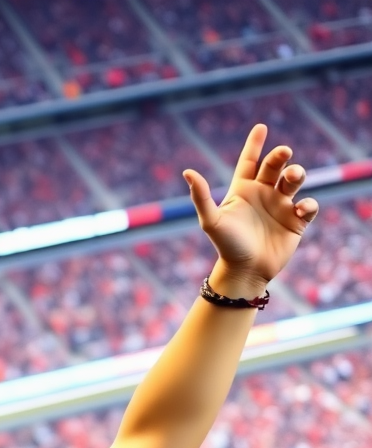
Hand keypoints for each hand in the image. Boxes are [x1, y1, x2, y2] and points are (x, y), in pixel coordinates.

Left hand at [183, 124, 317, 295]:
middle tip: (283, 152)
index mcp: (243, 190)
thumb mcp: (211, 220)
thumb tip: (187, 171)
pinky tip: (300, 209)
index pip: (250, 161)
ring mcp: (281, 206)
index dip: (255, 144)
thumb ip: (201, 196)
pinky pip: (308, 206)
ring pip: (294, 180)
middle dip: (280, 156)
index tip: (261, 127)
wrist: (244, 272)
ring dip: (297, 174)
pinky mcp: (296, 221)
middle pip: (275, 166)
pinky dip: (308, 204)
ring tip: (293, 177)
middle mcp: (263, 194)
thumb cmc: (226, 246)